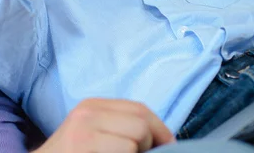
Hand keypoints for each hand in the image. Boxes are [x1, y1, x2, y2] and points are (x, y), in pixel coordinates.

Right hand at [34, 98, 175, 152]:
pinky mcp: (84, 146)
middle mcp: (88, 112)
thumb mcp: (92, 136)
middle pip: (142, 121)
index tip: (168, 145)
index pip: (140, 109)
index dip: (161, 129)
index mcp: (92, 106)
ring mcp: (84, 130)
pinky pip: (127, 151)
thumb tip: (163, 139)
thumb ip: (119, 128)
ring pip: (138, 137)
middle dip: (152, 143)